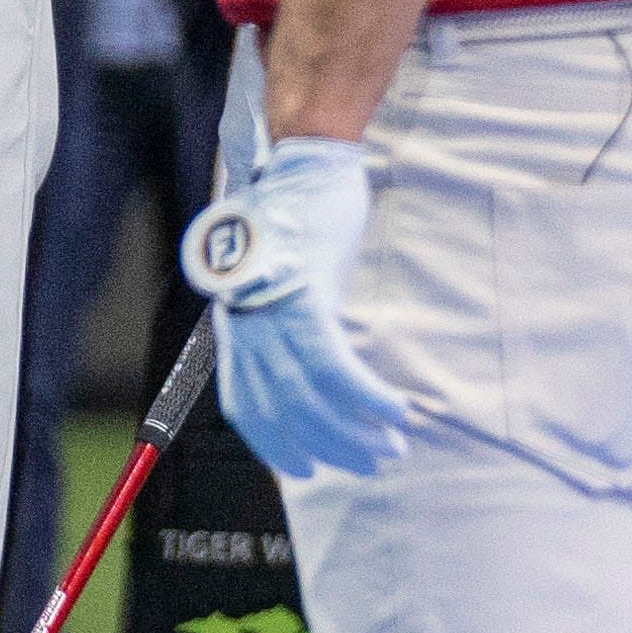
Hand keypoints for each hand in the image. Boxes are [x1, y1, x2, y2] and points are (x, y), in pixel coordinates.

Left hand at [182, 136, 409, 477]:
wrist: (303, 163)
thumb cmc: (298, 219)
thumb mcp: (280, 278)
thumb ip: (282, 321)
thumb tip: (309, 365)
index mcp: (236, 326)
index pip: (247, 407)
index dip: (275, 445)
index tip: (304, 469)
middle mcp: (247, 327)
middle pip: (284, 412)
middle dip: (328, 449)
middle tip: (368, 463)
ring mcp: (275, 314)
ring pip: (311, 398)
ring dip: (354, 432)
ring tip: (389, 446)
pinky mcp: (307, 298)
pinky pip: (336, 367)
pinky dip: (367, 398)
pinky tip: (395, 411)